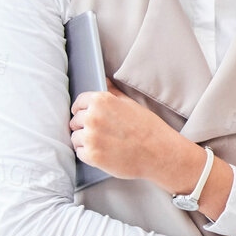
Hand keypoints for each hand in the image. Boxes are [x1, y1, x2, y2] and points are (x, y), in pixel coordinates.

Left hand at [69, 86, 202, 188]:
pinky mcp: (91, 155)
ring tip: (105, 143)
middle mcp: (93, 117)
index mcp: (102, 101)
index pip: (79, 102)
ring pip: (75, 138)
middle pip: (75, 121)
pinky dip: (89, 154)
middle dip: (85, 126)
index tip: (87, 115)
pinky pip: (80, 153)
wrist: (161, 153)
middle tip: (102, 132)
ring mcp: (91, 137)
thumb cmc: (149, 128)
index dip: (83, 109)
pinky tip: (105, 153)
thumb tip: (103, 80)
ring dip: (86, 141)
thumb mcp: (132, 104)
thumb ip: (113, 92)